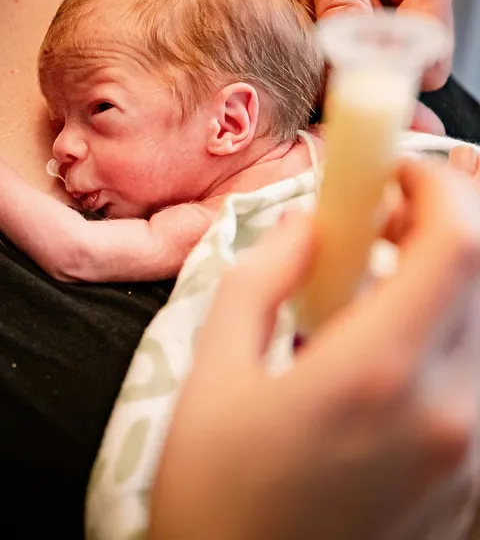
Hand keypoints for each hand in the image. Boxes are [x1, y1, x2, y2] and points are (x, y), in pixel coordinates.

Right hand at [151, 159, 479, 539]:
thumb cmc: (213, 494)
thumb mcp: (211, 372)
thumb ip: (262, 280)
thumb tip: (307, 226)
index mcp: (376, 374)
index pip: (458, 242)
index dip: (436, 186)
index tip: (393, 169)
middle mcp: (448, 412)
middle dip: (447, 222)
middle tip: (385, 214)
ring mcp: (471, 455)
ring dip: (447, 283)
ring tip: (377, 286)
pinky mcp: (472, 487)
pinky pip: (477, 382)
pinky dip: (447, 339)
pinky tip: (385, 353)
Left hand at [241, 0, 462, 90]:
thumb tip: (348, 55)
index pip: (429, 45)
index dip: (391, 74)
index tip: (350, 93)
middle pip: (394, 44)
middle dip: (353, 53)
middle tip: (312, 51)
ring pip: (360, 30)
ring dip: (328, 30)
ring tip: (299, 3)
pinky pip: (335, 10)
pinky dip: (313, 10)